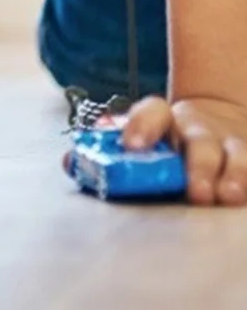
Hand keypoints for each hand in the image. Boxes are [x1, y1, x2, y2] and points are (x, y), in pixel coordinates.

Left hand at [123, 94, 246, 204]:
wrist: (215, 127)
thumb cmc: (170, 146)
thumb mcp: (147, 142)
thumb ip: (120, 153)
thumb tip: (80, 164)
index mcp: (166, 122)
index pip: (154, 113)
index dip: (142, 127)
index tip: (132, 147)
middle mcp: (201, 130)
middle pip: (200, 142)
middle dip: (199, 167)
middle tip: (196, 192)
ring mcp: (232, 144)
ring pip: (238, 155)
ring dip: (236, 175)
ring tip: (229, 196)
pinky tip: (245, 197)